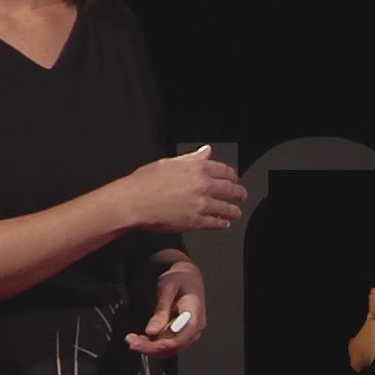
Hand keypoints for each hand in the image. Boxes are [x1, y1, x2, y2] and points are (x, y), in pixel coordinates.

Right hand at [117, 144, 245, 232]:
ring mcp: (201, 204)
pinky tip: (224, 223)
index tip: (233, 178)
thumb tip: (205, 151)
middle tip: (241, 195)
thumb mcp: (167, 163)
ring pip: (226, 208)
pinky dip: (222, 223)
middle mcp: (202, 185)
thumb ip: (190, 158)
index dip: (232, 175)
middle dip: (238, 192)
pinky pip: (216, 223)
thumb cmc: (144, 182)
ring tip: (236, 212)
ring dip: (233, 210)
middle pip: (230, 189)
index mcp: (196, 168)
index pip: (223, 170)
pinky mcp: (196, 222)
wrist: (133, 202)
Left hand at [124, 260, 204, 358]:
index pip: (179, 338)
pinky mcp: (182, 334)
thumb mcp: (167, 288)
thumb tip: (152, 332)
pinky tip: (140, 340)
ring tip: (132, 340)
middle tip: (131, 341)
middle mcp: (195, 328)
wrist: (189, 277)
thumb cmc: (179, 279)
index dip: (160, 345)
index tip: (141, 343)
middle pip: (173, 347)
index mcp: (195, 315)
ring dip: (150, 348)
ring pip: (170, 349)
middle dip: (150, 348)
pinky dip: (153, 345)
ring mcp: (189, 333)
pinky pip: (168, 345)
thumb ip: (161, 310)